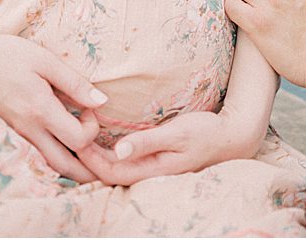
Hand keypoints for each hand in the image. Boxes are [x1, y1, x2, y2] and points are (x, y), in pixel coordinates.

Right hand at [0, 28, 106, 182]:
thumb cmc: (8, 54)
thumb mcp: (45, 60)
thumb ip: (74, 82)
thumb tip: (102, 101)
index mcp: (40, 110)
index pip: (78, 140)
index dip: (93, 129)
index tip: (89, 109)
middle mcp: (29, 130)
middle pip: (66, 167)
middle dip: (89, 168)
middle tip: (102, 155)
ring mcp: (18, 136)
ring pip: (50, 166)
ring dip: (73, 168)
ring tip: (89, 158)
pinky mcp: (12, 134)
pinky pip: (37, 157)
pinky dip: (55, 160)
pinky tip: (64, 147)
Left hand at [75, 107, 263, 185]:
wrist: (232, 136)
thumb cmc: (206, 132)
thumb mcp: (177, 133)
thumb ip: (147, 142)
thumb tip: (117, 150)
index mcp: (153, 170)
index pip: (111, 172)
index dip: (91, 157)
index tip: (80, 133)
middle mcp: (150, 174)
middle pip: (109, 173)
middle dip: (88, 158)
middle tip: (74, 130)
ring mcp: (153, 168)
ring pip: (116, 168)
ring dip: (97, 154)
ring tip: (82, 134)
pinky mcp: (156, 159)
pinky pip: (126, 160)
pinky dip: (110, 151)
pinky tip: (103, 137)